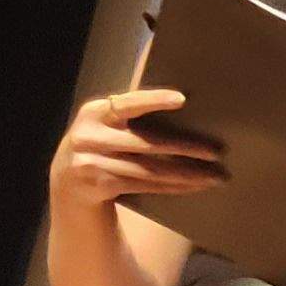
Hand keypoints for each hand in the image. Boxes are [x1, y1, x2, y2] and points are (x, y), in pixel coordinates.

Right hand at [50, 88, 222, 207]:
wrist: (67, 180)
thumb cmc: (102, 145)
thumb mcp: (106, 126)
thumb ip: (129, 116)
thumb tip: (184, 107)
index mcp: (94, 113)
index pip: (127, 104)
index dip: (153, 100)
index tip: (182, 98)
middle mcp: (88, 137)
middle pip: (147, 143)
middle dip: (187, 148)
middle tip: (218, 152)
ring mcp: (90, 163)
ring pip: (150, 169)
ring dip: (187, 174)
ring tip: (216, 176)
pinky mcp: (99, 185)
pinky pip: (145, 186)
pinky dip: (173, 187)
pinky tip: (196, 186)